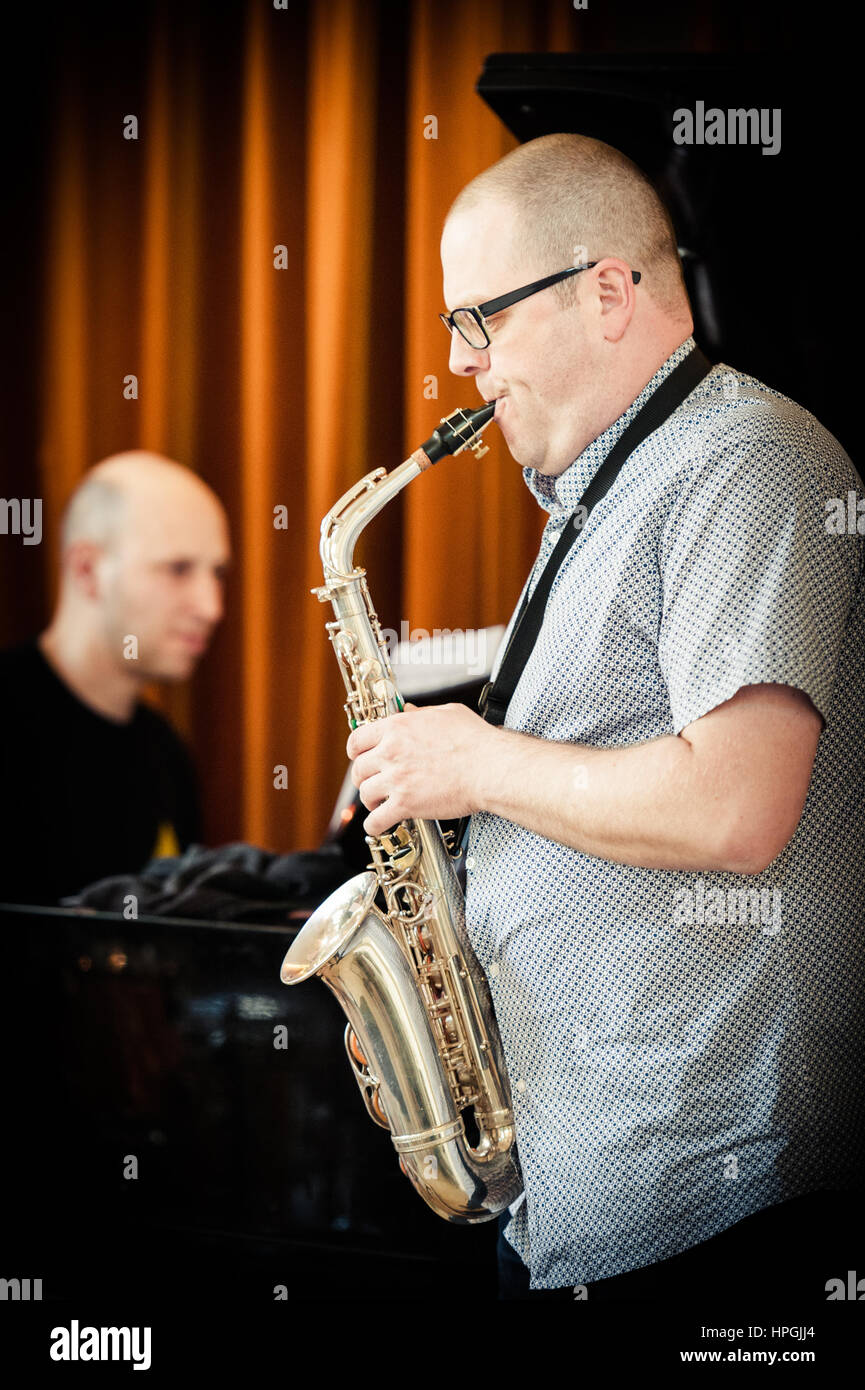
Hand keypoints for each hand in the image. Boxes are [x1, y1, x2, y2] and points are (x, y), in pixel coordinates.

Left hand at [346, 701, 490, 836]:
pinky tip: (380, 824)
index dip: (356, 751)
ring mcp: (396, 779)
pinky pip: (376, 819)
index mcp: (397, 727)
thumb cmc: (476, 741)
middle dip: (364, 778)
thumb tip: (409, 710)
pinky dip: (375, 825)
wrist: (490, 768)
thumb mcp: (447, 713)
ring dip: (371, 800)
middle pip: (359, 769)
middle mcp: (391, 752)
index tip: (359, 757)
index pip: (358, 739)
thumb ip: (421, 713)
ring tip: (380, 803)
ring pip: (365, 794)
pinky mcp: (405, 804)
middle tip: (373, 782)